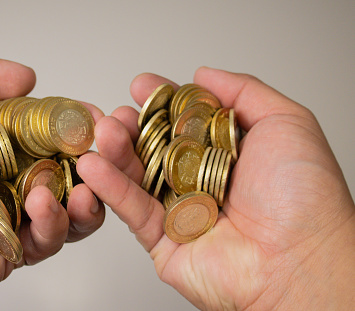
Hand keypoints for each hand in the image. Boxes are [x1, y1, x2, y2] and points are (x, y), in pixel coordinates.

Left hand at [0, 53, 103, 309]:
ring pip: (76, 209)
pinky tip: (42, 200)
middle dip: (103, 159)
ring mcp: (16, 215)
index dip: (84, 127)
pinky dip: (56, 220)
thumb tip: (30, 80)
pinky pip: (51, 239)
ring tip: (85, 175)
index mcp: (3, 144)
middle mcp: (14, 179)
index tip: (102, 120)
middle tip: (111, 145)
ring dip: (90, 192)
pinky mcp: (13, 249)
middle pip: (77, 172)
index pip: (58, 136)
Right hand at [78, 67, 354, 309]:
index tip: (141, 85)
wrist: (300, 262)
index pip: (184, 121)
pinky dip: (111, 188)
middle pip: (155, 148)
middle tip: (117, 114)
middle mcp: (201, 181)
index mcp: (226, 154)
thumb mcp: (285, 123)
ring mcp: (180, 211)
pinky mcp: (163, 241)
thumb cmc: (304, 196)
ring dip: (116, 153)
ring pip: (138, 177)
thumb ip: (243, 91)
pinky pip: (133, 211)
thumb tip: (204, 74)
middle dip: (132, 128)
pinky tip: (94, 166)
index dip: (161, 103)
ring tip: (104, 132)